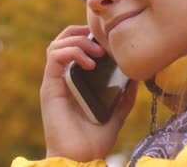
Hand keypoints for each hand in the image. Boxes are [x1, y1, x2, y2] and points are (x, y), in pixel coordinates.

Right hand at [40, 25, 136, 161]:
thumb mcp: (116, 113)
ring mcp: (54, 81)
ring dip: (78, 41)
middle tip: (102, 43)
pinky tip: (90, 64)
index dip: (88, 36)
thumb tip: (136, 77)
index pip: (74, 45)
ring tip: (97, 55)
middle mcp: (62, 78)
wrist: (81, 159)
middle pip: (62, 39)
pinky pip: (54, 57)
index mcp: (75, 81)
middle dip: (81, 33)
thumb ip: (124, 96)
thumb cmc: (95, 141)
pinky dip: (72, 53)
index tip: (107, 40)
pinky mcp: (49, 87)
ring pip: (56, 44)